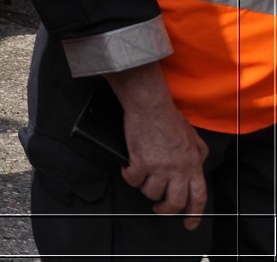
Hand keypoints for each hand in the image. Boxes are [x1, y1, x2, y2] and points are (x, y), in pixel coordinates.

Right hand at [119, 101, 209, 229]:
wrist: (150, 106)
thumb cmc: (169, 117)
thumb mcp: (193, 136)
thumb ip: (199, 153)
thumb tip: (199, 164)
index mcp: (193, 164)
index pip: (198, 197)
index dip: (194, 214)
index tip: (188, 224)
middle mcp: (178, 170)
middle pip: (174, 202)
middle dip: (164, 209)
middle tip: (158, 207)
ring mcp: (159, 167)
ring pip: (150, 193)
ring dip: (144, 188)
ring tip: (142, 178)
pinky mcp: (140, 162)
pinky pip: (133, 180)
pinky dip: (129, 176)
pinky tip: (128, 168)